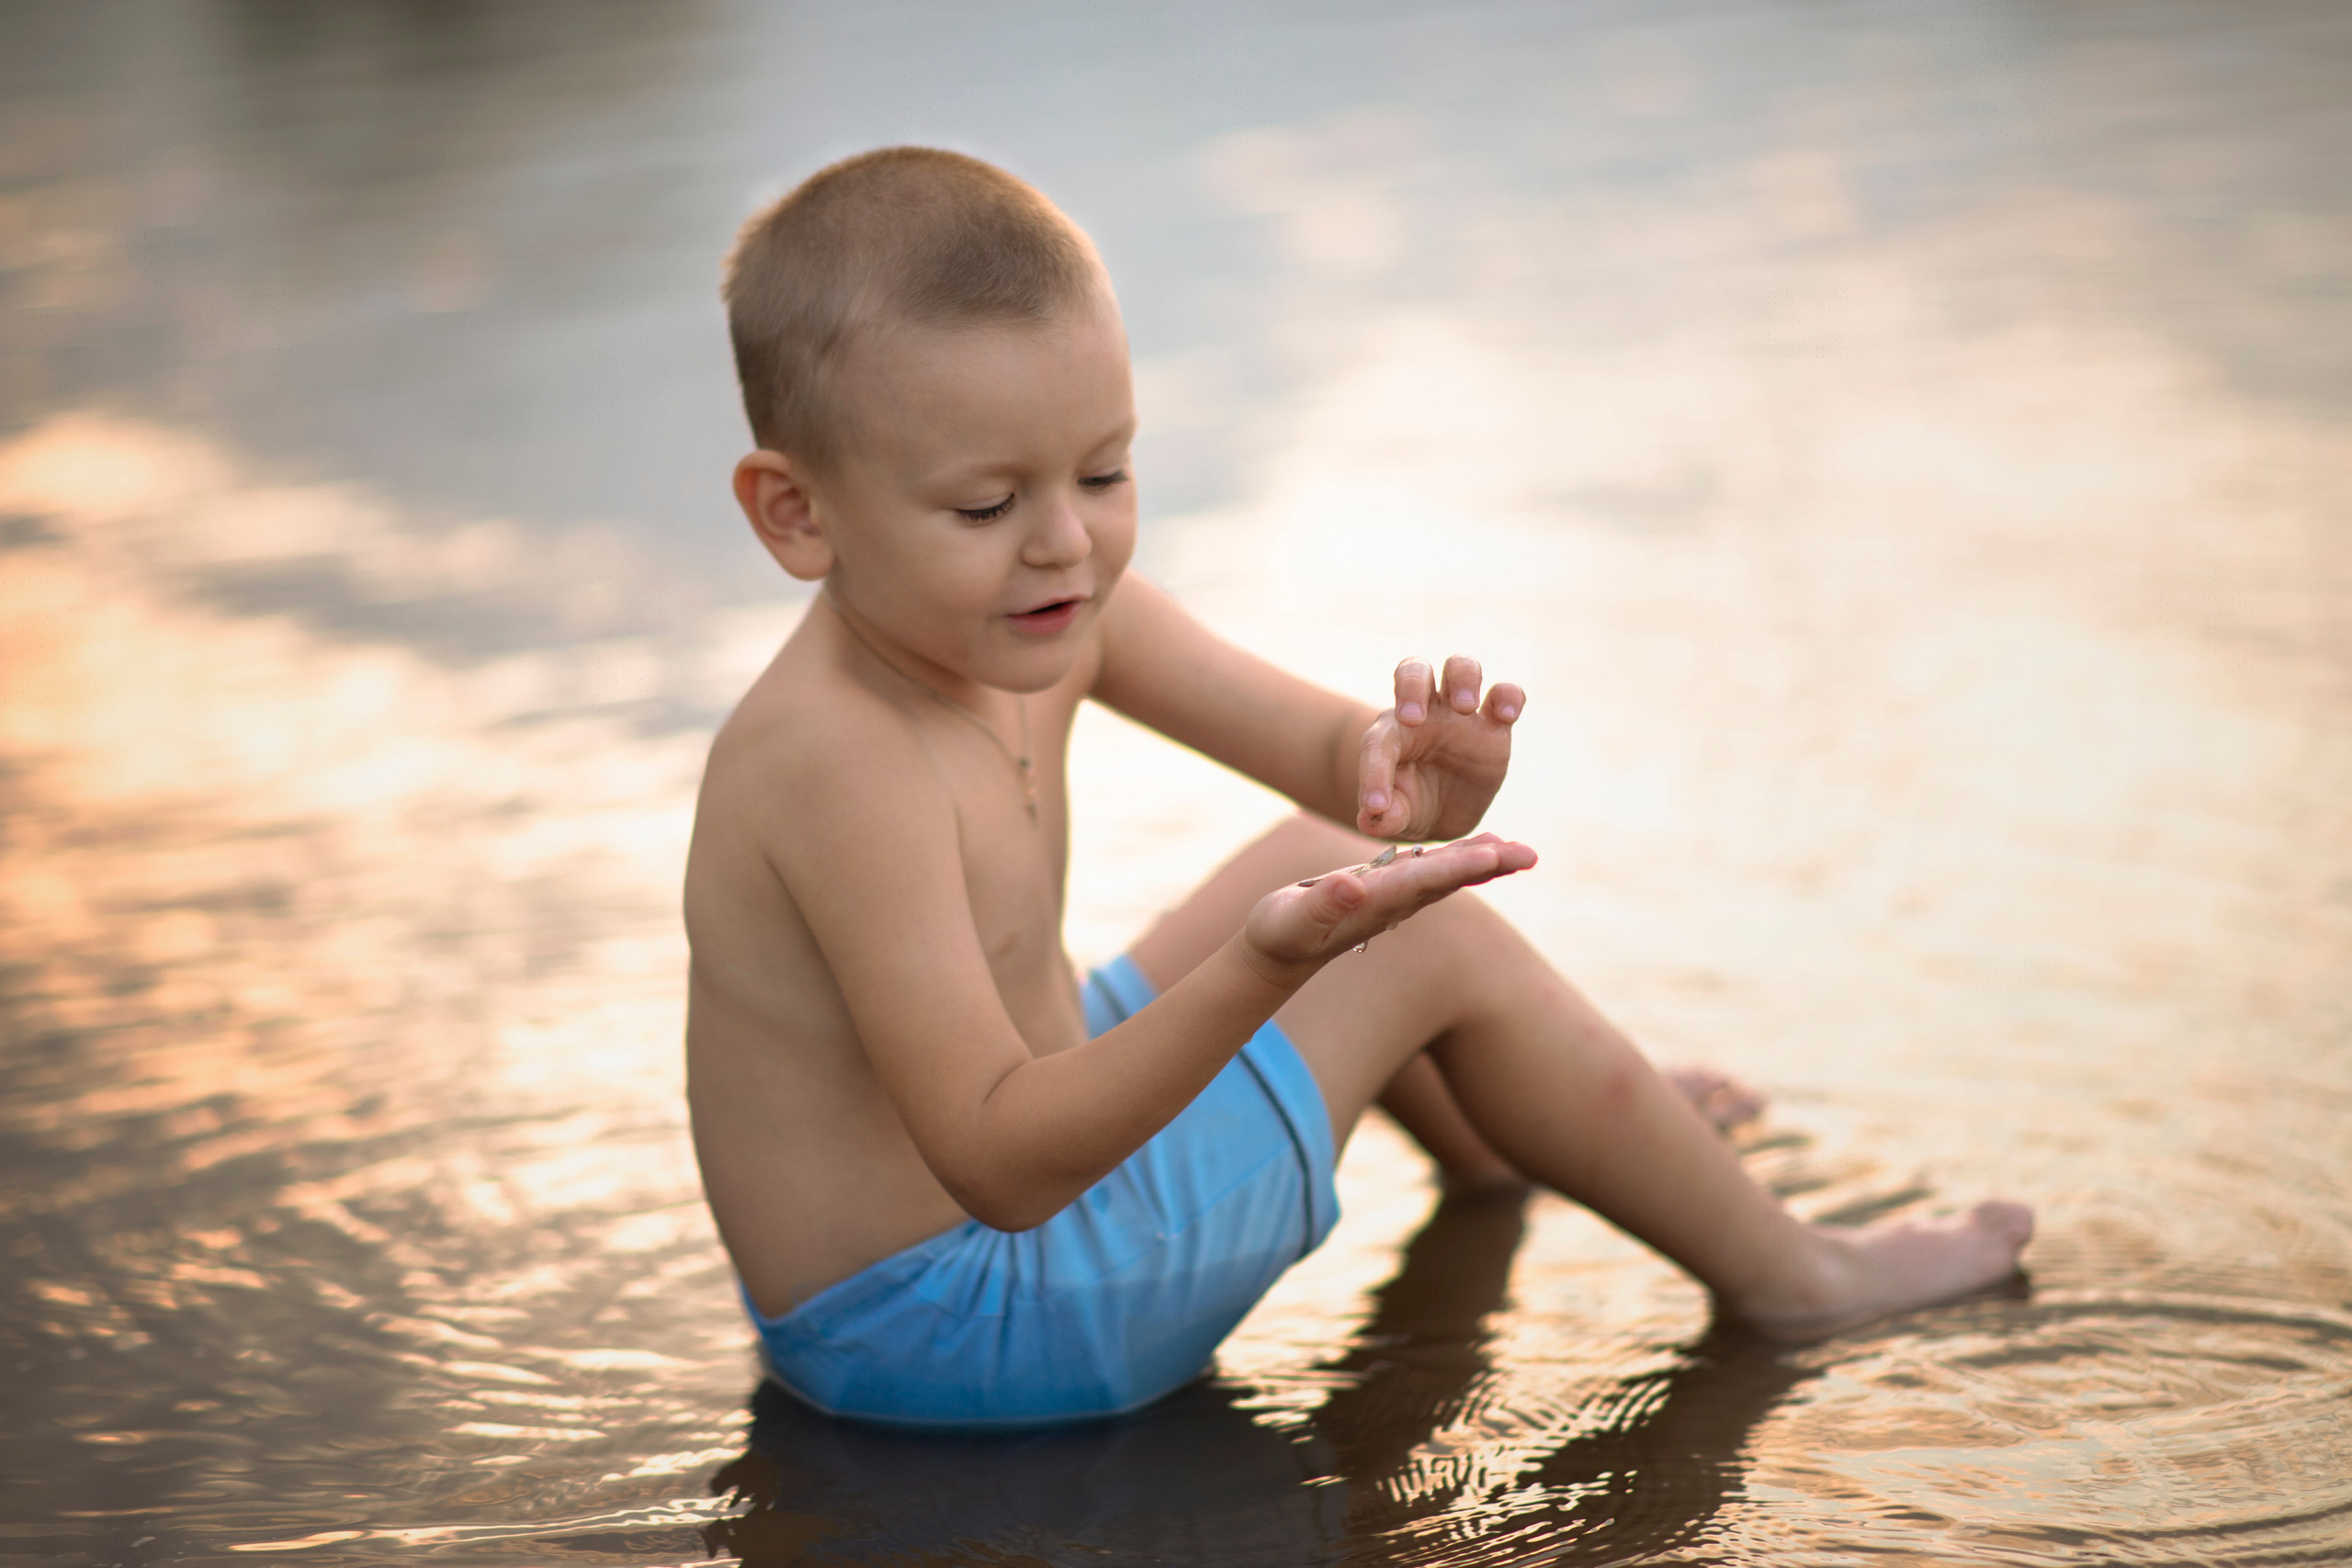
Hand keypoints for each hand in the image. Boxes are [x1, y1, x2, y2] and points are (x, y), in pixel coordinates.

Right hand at [1241, 834, 1537, 975]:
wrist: (1280, 951)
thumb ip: (1324, 902)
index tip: (1493, 858)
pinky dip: (1462, 858)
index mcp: (1375, 903)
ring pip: (1447, 875)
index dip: (1458, 868)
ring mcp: (1395, 897)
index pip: (1423, 882)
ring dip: (1484, 862)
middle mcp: (1394, 902)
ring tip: (1519, 849)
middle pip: (1449, 880)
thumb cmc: (1281, 933)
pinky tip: (1484, 850)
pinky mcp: (1390, 888)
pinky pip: (1434, 871)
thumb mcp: (1294, 918)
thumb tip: (1355, 884)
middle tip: (1530, 854)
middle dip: (1489, 867)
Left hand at [1357, 655, 1523, 839]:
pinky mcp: (1495, 728)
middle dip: (1411, 686)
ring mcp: (1461, 716)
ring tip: (1466, 707)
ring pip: (1461, 667)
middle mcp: (1424, 714)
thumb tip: (1374, 819)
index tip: (1378, 805)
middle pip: (1414, 670)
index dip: (1374, 775)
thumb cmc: (1410, 805)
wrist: (1443, 810)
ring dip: (1462, 678)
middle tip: (1414, 718)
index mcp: (1390, 736)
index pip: (1378, 743)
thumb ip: (1385, 816)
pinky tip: (1506, 715)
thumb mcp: (1397, 816)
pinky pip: (1506, 694)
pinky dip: (1509, 696)